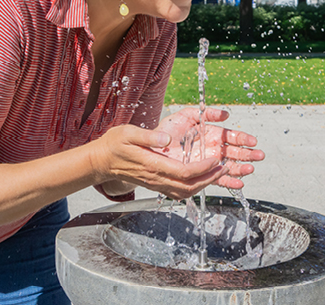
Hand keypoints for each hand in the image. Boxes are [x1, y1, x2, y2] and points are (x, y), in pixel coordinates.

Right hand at [90, 124, 230, 199]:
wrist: (100, 162)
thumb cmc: (114, 145)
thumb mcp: (128, 133)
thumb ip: (148, 135)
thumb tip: (167, 138)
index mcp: (152, 165)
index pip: (183, 172)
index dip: (202, 169)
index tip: (215, 160)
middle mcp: (155, 178)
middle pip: (188, 187)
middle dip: (209, 180)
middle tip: (224, 168)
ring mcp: (155, 184)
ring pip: (184, 192)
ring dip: (203, 185)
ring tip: (217, 174)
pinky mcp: (155, 185)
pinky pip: (178, 192)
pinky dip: (193, 188)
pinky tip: (201, 179)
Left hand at [155, 107, 264, 189]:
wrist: (152, 147)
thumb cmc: (168, 130)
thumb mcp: (187, 116)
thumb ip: (207, 113)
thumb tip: (225, 114)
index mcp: (212, 134)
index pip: (231, 136)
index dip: (242, 138)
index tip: (252, 141)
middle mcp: (212, 148)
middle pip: (234, 152)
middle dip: (247, 154)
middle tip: (259, 155)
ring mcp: (207, 162)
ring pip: (228, 166)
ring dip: (240, 168)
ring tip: (250, 169)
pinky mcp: (200, 173)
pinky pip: (216, 179)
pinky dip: (228, 182)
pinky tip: (238, 183)